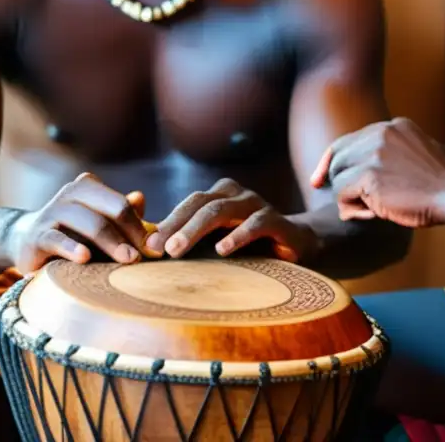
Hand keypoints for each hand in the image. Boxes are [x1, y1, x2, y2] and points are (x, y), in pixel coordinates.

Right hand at [7, 172, 160, 273]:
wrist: (29, 245)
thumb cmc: (74, 234)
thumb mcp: (100, 223)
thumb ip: (121, 213)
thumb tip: (140, 198)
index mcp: (88, 187)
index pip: (121, 204)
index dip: (140, 226)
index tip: (155, 249)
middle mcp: (70, 194)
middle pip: (110, 209)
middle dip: (131, 233)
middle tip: (144, 256)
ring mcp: (51, 213)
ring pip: (88, 222)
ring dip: (111, 242)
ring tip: (128, 259)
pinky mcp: (36, 236)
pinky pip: (56, 239)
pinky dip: (72, 247)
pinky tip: (85, 258)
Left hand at [144, 179, 317, 262]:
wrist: (298, 243)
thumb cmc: (251, 244)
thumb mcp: (218, 239)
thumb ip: (190, 239)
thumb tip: (149, 248)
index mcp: (219, 196)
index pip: (188, 204)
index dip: (166, 222)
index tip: (146, 246)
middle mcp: (236, 195)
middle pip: (200, 202)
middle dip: (175, 225)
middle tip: (156, 248)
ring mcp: (257, 204)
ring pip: (221, 210)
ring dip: (195, 229)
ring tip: (176, 249)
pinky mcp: (277, 220)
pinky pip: (256, 223)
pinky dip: (237, 235)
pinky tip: (222, 249)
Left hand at [313, 117, 444, 227]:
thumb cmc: (439, 185)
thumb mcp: (415, 153)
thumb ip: (388, 153)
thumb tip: (353, 170)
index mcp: (392, 126)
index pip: (347, 140)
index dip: (330, 161)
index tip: (318, 179)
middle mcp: (380, 133)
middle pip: (338, 157)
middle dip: (337, 181)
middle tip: (350, 204)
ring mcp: (374, 152)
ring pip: (338, 177)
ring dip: (349, 198)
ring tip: (371, 209)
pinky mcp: (369, 175)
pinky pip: (342, 194)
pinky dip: (351, 209)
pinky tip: (372, 214)